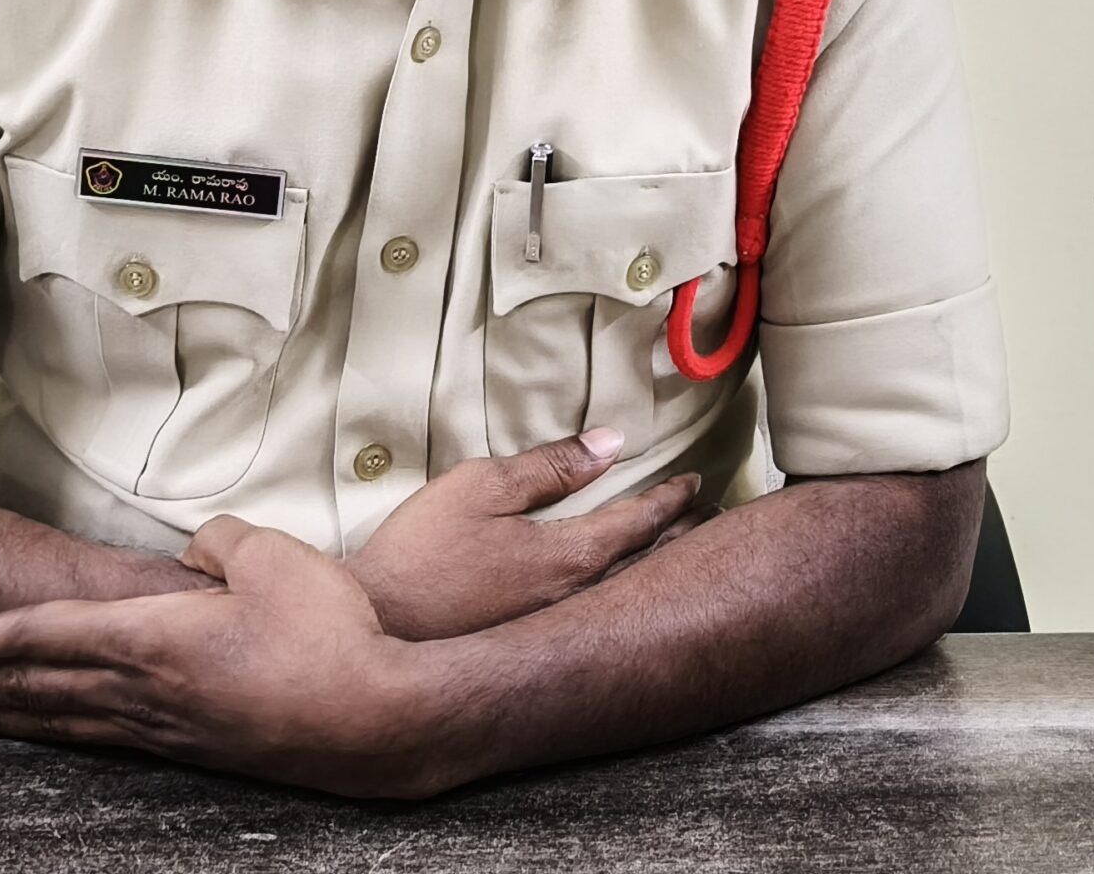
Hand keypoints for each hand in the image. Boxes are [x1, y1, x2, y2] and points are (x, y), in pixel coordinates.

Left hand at [0, 517, 448, 796]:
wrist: (376, 717)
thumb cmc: (327, 634)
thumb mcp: (271, 556)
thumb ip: (218, 540)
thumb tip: (192, 552)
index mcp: (150, 639)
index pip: (41, 636)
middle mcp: (143, 691)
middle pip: (34, 686)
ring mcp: (165, 728)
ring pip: (60, 720)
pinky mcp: (192, 748)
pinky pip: (99, 738)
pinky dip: (53, 733)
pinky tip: (49, 734)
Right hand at [345, 428, 701, 638]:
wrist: (380, 631)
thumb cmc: (424, 553)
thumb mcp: (482, 488)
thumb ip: (550, 465)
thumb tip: (610, 444)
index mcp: (571, 556)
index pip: (640, 522)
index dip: (670, 499)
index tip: (694, 483)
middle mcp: (578, 602)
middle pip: (649, 567)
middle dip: (685, 540)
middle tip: (713, 521)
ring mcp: (558, 633)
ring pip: (630, 597)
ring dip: (663, 571)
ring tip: (686, 556)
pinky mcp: (535, 649)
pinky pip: (604, 620)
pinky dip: (630, 599)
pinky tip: (625, 598)